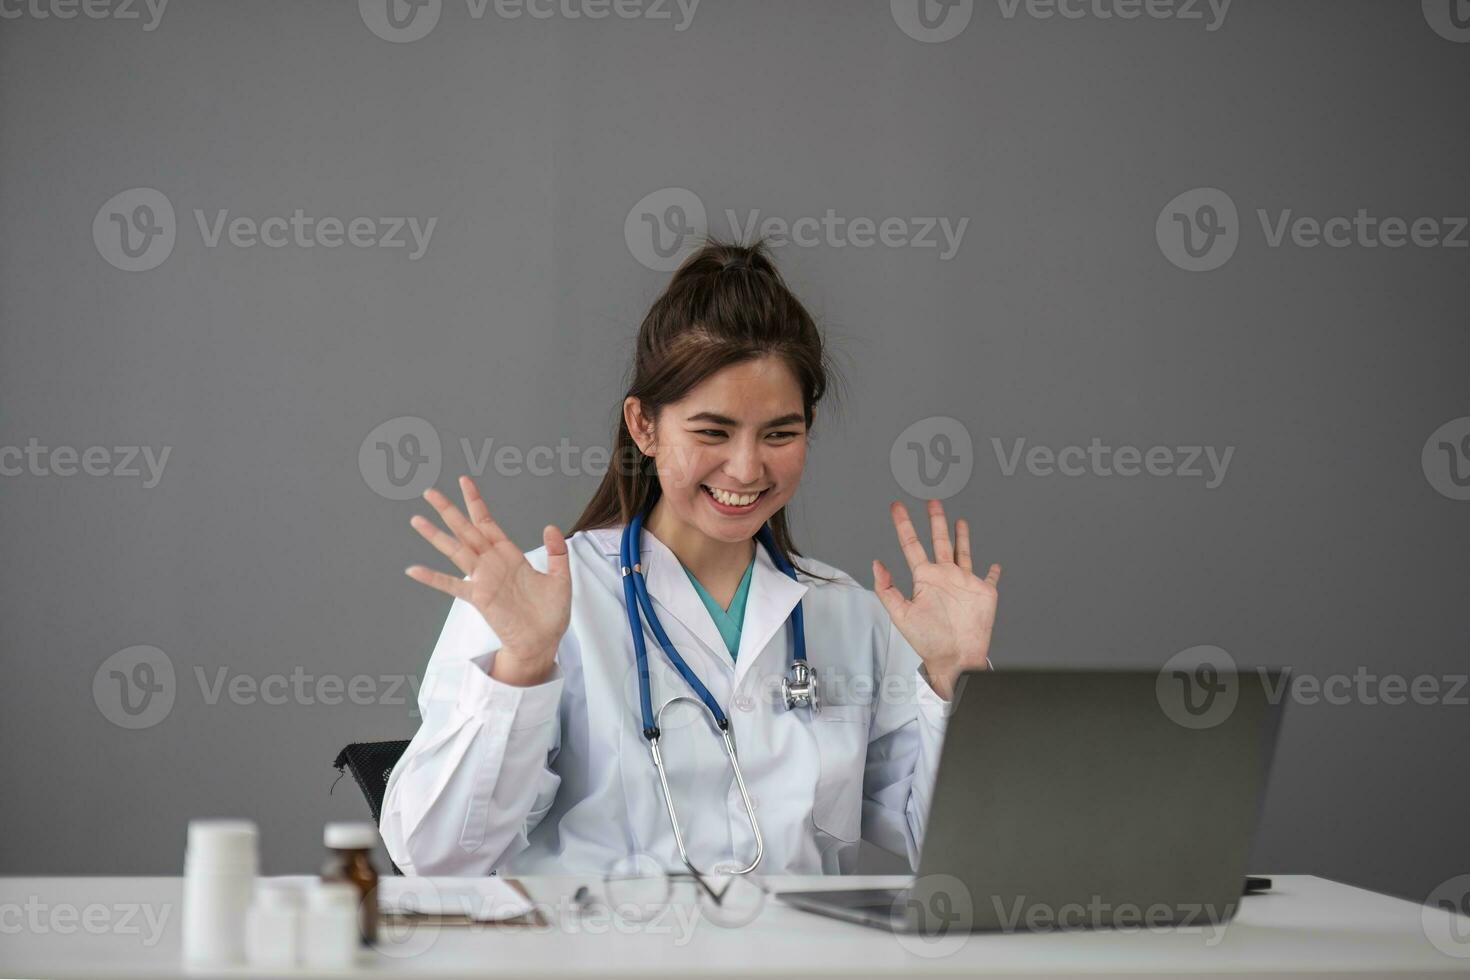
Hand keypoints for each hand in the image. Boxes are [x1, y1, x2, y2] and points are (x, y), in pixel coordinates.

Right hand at [405, 476, 570, 685]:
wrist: (544, 641)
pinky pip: (452, 585)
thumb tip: (550, 526)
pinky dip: (433, 577)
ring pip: (456, 551)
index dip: (475, 502)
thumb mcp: (560, 577)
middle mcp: (492, 563)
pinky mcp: (479, 598)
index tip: (464, 481)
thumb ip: (556, 551)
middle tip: (429, 492)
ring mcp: (483, 579)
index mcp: (510, 554)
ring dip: (436, 536)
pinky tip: (414, 569)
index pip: (488, 522)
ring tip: (417, 520)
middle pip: (466, 530)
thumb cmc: (551, 613)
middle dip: (449, 510)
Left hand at [872, 499, 1000, 701]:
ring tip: (958, 520)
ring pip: (963, 552)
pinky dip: (992, 571)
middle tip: (932, 502)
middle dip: (935, 521)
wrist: (956, 657)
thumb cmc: (929, 641)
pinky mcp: (984, 591)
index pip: (912, 545)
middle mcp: (944, 576)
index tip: (897, 507)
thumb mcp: (901, 615)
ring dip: (961, 536)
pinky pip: (989, 577)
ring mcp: (964, 582)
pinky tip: (994, 564)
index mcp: (925, 579)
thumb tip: (876, 564)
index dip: (903, 525)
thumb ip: (888, 589)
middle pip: (939, 541)